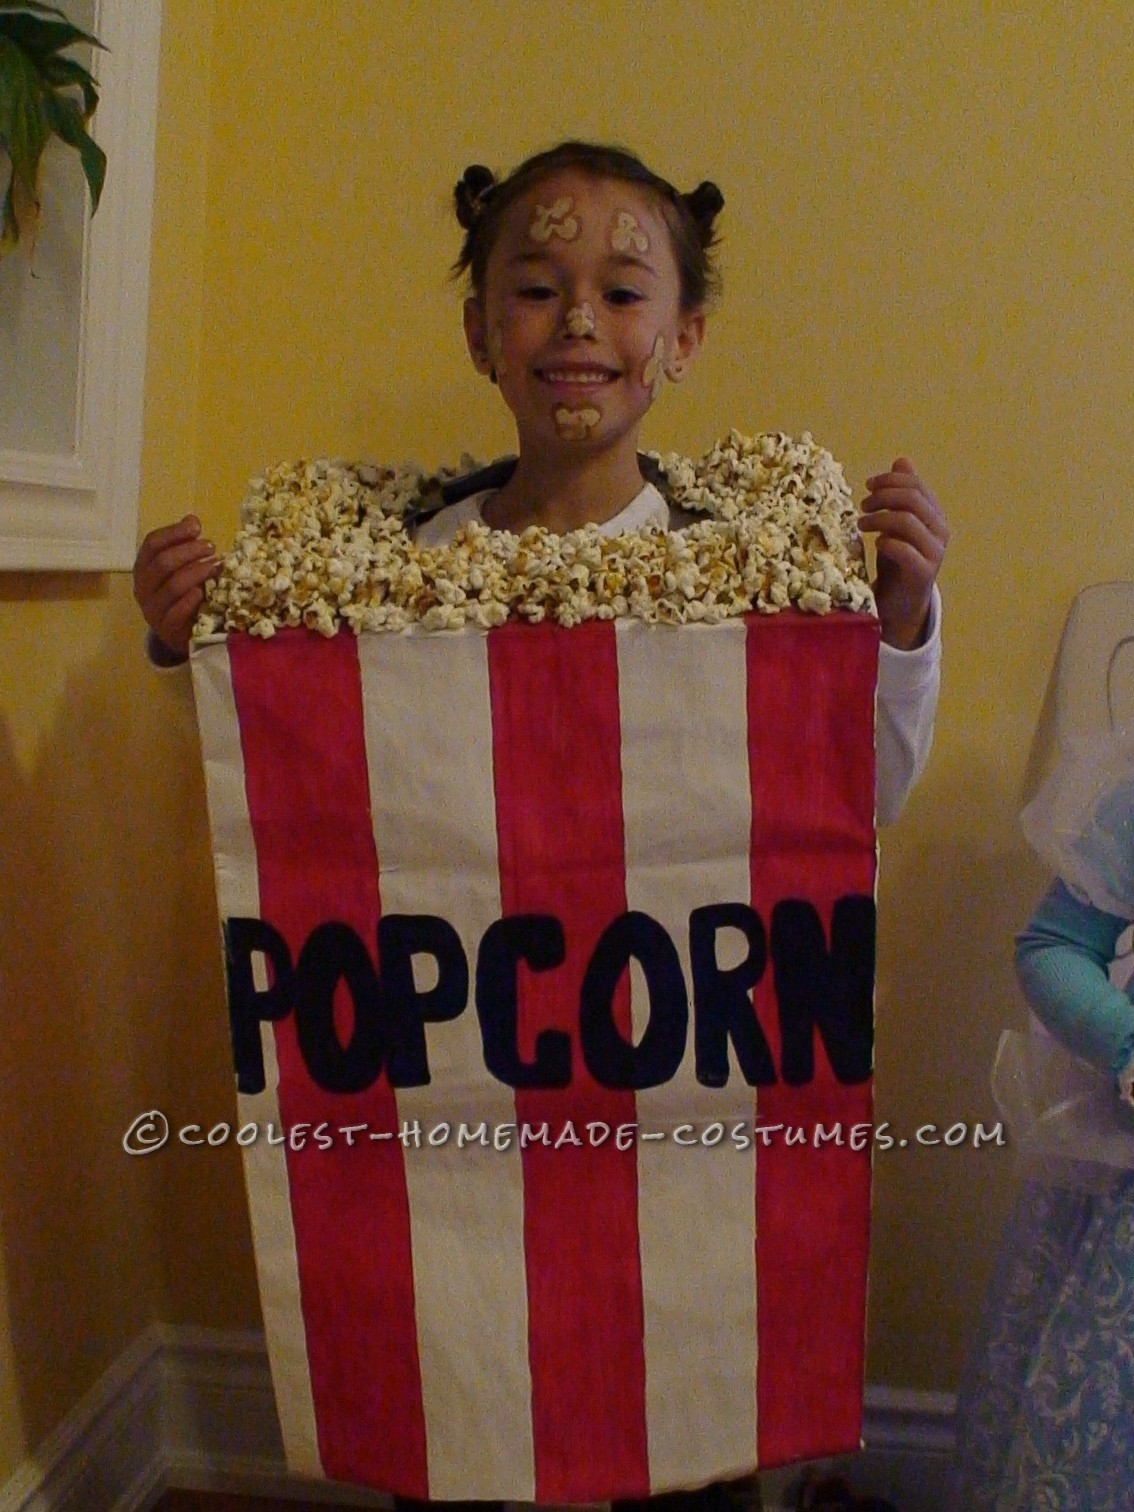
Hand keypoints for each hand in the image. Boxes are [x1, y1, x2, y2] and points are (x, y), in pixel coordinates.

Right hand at [132, 515, 219, 660]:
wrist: (179, 633)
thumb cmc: (181, 594)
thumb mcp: (182, 567)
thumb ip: (184, 545)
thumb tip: (191, 519)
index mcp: (143, 567)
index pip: (152, 544)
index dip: (174, 533)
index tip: (196, 527)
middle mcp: (143, 587)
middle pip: (162, 563)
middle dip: (189, 551)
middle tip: (211, 547)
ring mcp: (152, 609)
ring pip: (173, 586)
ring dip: (197, 572)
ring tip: (217, 565)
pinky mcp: (166, 628)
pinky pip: (177, 612)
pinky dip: (191, 600)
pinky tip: (204, 592)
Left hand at [858, 457, 947, 648]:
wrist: (900, 602)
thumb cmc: (896, 560)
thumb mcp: (894, 523)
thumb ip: (900, 495)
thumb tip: (902, 461)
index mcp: (934, 514)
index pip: (916, 485)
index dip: (890, 480)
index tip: (867, 485)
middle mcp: (939, 531)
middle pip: (912, 499)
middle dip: (883, 497)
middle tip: (862, 505)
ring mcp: (934, 552)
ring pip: (908, 521)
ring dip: (879, 518)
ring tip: (861, 524)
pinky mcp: (923, 574)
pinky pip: (906, 550)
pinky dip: (888, 543)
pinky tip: (876, 544)